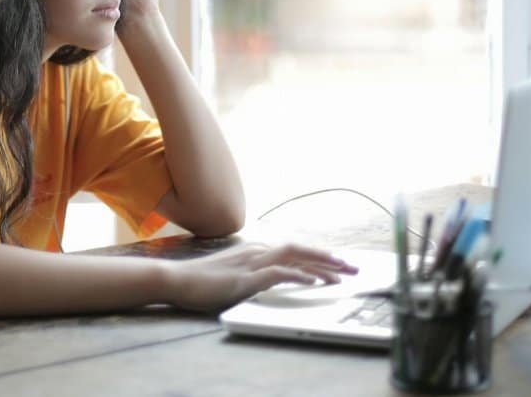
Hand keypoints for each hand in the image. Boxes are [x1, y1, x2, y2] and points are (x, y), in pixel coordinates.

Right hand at [162, 243, 359, 312]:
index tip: (339, 265)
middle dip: (329, 258)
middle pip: (301, 249)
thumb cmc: (201, 281)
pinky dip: (298, 275)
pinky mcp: (245, 277)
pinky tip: (313, 281)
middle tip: (354, 268)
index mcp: (256, 250)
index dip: (319, 256)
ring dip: (321, 265)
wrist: (176, 280)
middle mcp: (257, 250)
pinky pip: (277, 273)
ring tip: (342, 274)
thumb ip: (253, 273)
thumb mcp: (233, 274)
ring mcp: (252, 262)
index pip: (294, 250)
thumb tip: (271, 279)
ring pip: (295, 257)